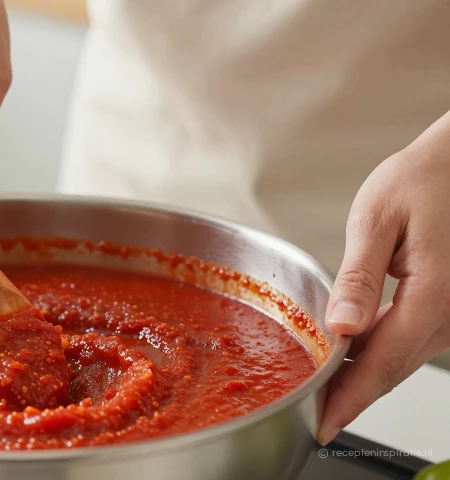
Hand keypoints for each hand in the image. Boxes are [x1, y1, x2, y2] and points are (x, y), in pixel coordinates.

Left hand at [319, 110, 449, 444]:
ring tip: (327, 393)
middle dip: (353, 395)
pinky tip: (353, 356)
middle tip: (315, 416)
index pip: (385, 361)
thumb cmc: (424, 179)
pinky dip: (380, 353)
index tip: (324, 423)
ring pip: (403, 358)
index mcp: (434, 294)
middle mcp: (449, 311)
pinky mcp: (446, 304)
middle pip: (395, 368)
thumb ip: (360, 276)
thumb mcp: (379, 219)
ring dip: (365, 377)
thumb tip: (342, 326)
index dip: (352, 397)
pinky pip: (411, 339)